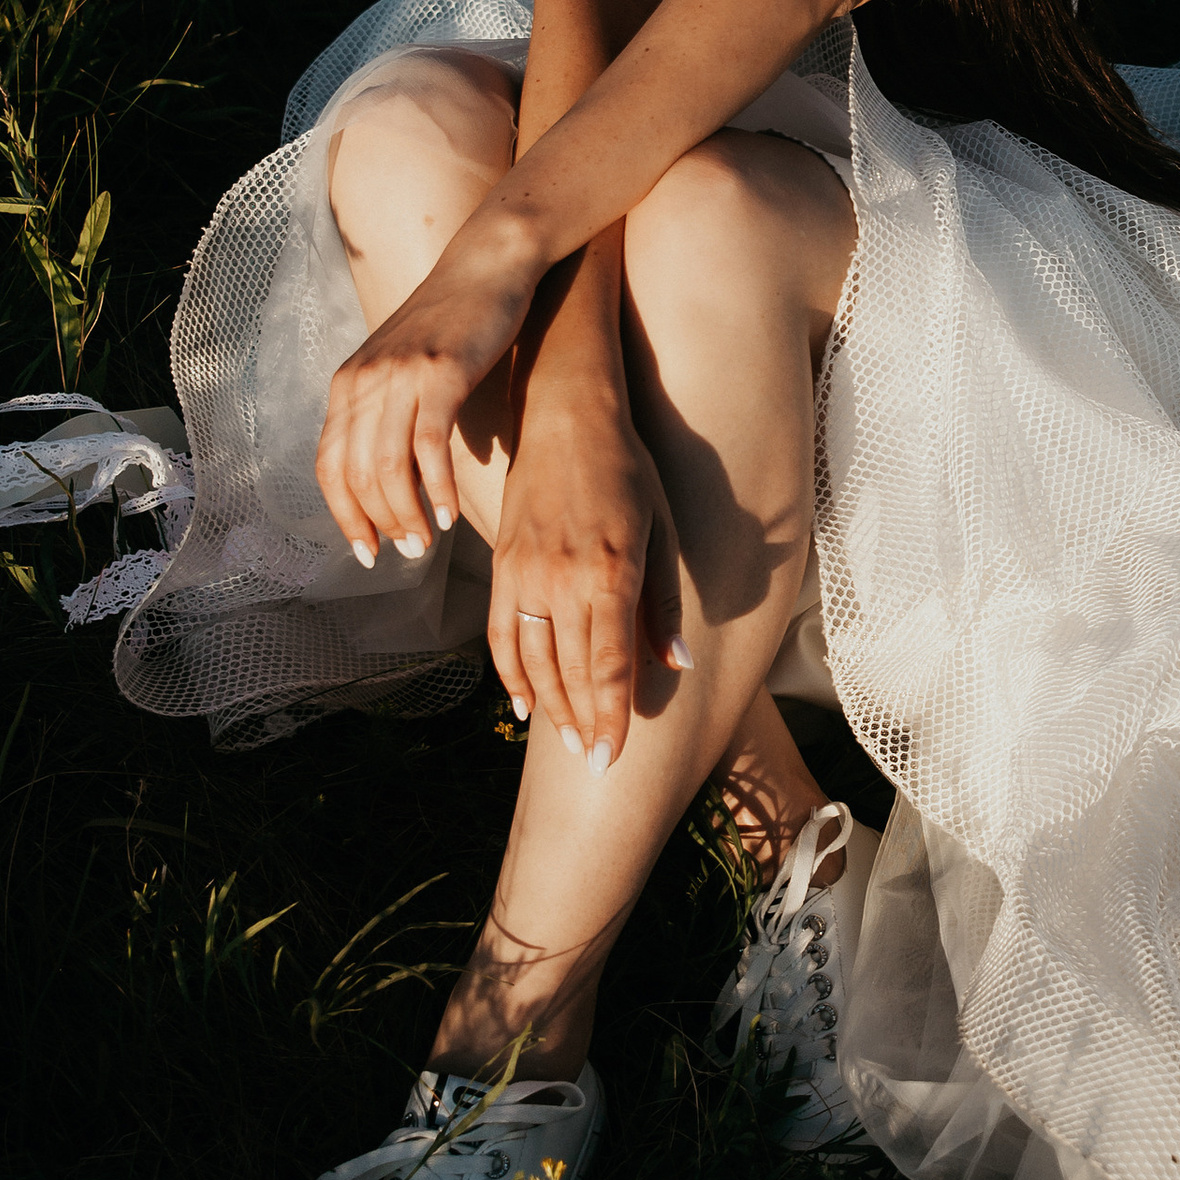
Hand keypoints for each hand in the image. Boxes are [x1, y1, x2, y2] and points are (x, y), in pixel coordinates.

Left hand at [315, 235, 537, 564]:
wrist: (488, 264)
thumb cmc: (452, 321)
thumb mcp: (402, 365)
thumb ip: (386, 411)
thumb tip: (391, 475)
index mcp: (348, 383)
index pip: (329, 466)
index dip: (344, 516)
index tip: (368, 551)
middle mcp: (364, 380)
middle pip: (355, 474)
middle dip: (376, 524)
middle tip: (405, 552)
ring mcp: (401, 375)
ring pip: (388, 467)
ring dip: (406, 515)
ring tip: (425, 543)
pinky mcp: (441, 373)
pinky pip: (430, 447)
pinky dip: (438, 489)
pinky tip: (450, 515)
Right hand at [491, 382, 686, 763]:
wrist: (564, 417)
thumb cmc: (626, 471)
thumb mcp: (661, 529)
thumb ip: (664, 602)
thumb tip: (677, 664)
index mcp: (611, 572)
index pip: (608, 666)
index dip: (610, 718)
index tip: (611, 760)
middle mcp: (563, 579)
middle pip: (571, 672)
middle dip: (584, 723)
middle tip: (592, 763)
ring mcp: (526, 573)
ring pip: (534, 660)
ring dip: (551, 706)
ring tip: (567, 739)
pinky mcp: (503, 565)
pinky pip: (502, 633)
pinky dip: (511, 673)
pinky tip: (523, 702)